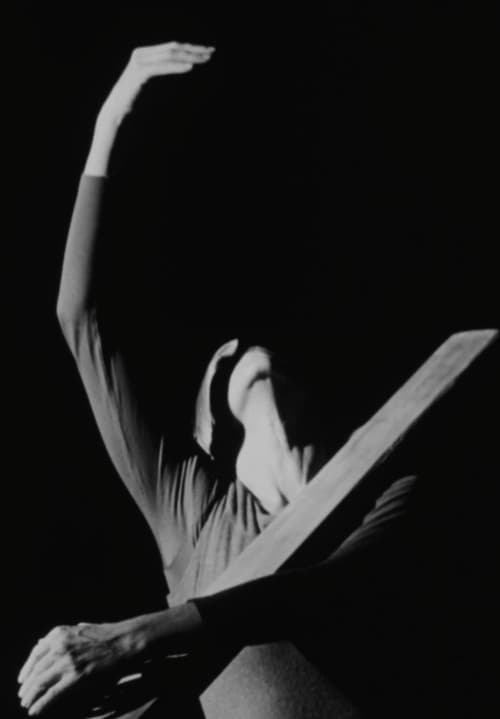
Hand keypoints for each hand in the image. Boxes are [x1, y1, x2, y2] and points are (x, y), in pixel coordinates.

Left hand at [17, 621, 139, 715]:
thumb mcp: (80, 630)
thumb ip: (61, 637)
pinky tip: (36, 710)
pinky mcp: (76, 676)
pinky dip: (41, 704)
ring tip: (27, 704)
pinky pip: (52, 694)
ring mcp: (67, 661)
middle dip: (28, 685)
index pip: (36, 653)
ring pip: (40, 682)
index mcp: (59, 634)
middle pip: (36, 670)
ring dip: (31, 696)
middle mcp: (60, 646)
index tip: (22, 679)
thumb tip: (41, 643)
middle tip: (23, 696)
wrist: (124, 641)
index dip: (27, 669)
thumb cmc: (106, 635)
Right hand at [98, 41, 214, 128]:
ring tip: (204, 60)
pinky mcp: (139, 73)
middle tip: (210, 53)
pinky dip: (176, 67)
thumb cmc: (133, 99)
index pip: (172, 47)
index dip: (190, 48)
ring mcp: (139, 62)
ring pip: (169, 55)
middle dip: (193, 50)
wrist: (115, 110)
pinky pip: (161, 67)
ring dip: (188, 57)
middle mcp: (141, 53)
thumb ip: (160, 70)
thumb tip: (179, 67)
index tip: (206, 52)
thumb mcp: (149, 82)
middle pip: (172, 48)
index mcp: (145, 53)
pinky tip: (189, 68)